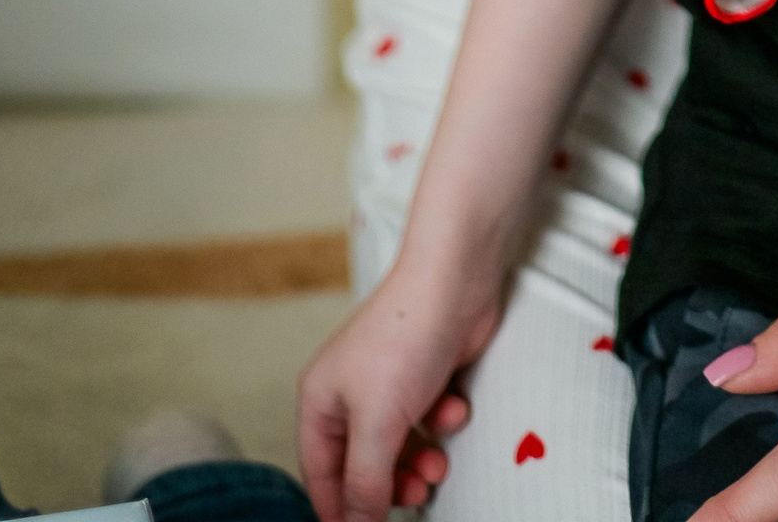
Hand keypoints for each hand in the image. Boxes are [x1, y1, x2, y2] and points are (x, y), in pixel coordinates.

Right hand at [297, 252, 499, 521]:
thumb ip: (365, 483)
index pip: (320, 474)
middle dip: (391, 484)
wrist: (457, 280)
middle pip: (363, 464)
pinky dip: (441, 421)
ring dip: (421, 460)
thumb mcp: (378, 424)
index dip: (340, 509)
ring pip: (399, 446)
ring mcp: (388, 382)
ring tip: (438, 462)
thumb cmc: (406, 337)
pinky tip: (454, 406)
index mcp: (320, 400)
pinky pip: (426, 419)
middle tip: (417, 493)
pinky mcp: (423, 374)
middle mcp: (349, 393)